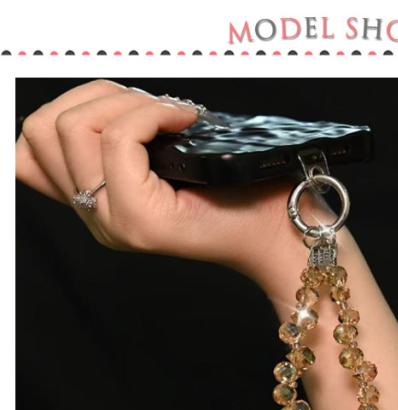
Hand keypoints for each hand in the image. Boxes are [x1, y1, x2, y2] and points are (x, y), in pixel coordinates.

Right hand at [16, 80, 325, 283]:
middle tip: (155, 111)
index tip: (134, 111)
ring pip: (76, 127)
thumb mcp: (159, 160)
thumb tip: (83, 105)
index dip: (75, 106)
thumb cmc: (235, 191)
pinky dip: (152, 112)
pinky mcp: (142, 221)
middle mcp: (95, 219)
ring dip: (126, 103)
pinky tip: (186, 122)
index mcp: (94, 203)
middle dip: (99, 97)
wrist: (277, 232)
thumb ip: (113, 144)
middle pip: (45, 127)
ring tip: (171, 118)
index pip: (29, 144)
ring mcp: (115, 223)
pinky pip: (120, 137)